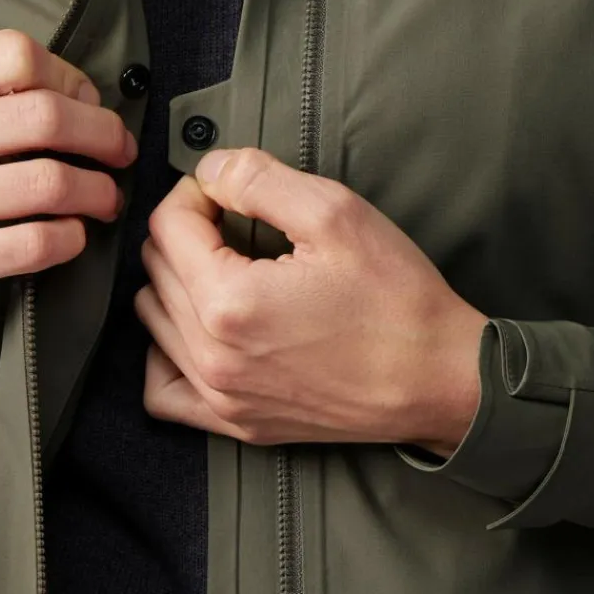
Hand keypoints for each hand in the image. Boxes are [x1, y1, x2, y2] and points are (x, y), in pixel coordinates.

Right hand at [0, 29, 137, 348]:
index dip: (71, 79)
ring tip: (105, 197)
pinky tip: (72, 233)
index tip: (88, 105)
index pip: (16, 54)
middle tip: (119, 152)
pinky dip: (72, 237)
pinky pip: (35, 243)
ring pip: (49, 182)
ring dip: (98, 191)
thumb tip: (80, 95)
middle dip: (103, 134)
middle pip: (44, 116)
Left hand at [134, 148, 486, 455]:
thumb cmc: (396, 298)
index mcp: (228, 302)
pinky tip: (201, 328)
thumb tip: (208, 169)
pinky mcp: (236, 423)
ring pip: (153, 320)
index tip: (227, 190)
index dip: (194, 193)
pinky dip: (168, 350)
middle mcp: (212, 357)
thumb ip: (257, 179)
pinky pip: (162, 388)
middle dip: (187, 232)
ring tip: (227, 268)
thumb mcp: (335, 213)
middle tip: (236, 223)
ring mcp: (221, 398)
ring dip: (178, 282)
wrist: (440, 380)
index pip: (168, 225)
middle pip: (156, 269)